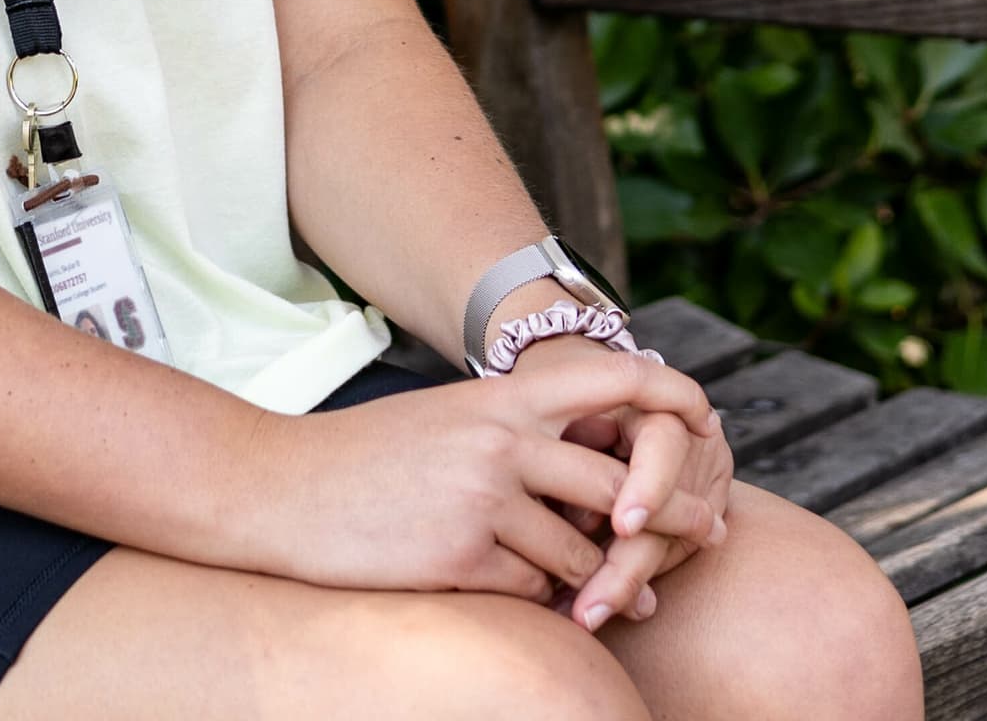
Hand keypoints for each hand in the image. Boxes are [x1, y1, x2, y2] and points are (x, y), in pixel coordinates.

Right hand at [220, 345, 723, 609]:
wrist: (277, 489)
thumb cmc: (366, 459)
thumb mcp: (448, 421)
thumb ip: (518, 435)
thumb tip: (601, 474)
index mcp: (499, 396)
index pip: (613, 378)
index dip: (673, 395)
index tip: (708, 422)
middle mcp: (498, 440)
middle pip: (622, 483)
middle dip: (671, 520)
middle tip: (705, 537)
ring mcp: (480, 499)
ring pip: (585, 552)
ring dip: (602, 581)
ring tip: (621, 597)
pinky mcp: (458, 557)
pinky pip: (534, 593)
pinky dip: (543, 605)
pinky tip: (542, 608)